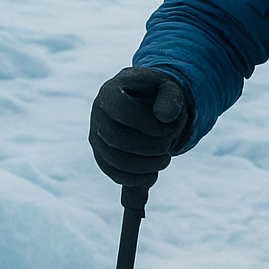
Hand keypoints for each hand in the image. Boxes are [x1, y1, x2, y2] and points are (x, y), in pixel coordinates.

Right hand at [89, 67, 192, 189]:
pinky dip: (134, 179)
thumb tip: (166, 117)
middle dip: (149, 148)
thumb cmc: (158, 94)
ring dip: (144, 166)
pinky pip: (113, 173)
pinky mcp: (102, 156)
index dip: (148, 124)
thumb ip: (171, 98)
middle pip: (116, 139)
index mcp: (111, 92)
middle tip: (169, 148)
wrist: (146, 102)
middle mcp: (98, 114)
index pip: (122, 111)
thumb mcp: (169, 88)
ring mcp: (97, 136)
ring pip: (114, 160)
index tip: (169, 130)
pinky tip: (152, 176)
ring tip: (165, 160)